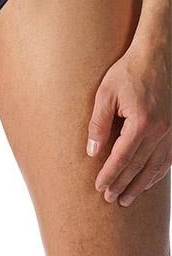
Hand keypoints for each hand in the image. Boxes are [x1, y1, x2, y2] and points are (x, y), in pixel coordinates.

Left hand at [86, 41, 170, 205]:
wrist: (156, 57)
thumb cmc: (127, 72)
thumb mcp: (105, 94)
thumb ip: (98, 124)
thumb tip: (92, 152)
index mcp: (141, 123)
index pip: (122, 158)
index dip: (110, 174)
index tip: (99, 187)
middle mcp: (160, 131)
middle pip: (139, 167)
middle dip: (123, 185)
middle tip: (110, 199)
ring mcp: (171, 131)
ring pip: (155, 167)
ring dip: (140, 185)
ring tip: (126, 198)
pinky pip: (167, 159)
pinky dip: (156, 174)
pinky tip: (147, 181)